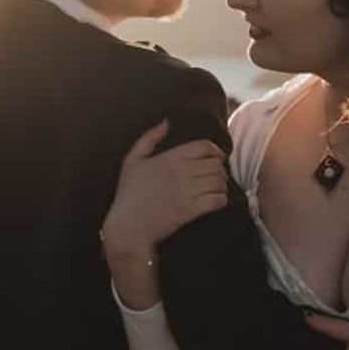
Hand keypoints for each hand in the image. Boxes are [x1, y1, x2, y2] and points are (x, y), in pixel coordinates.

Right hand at [100, 120, 228, 263]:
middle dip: (220, 169)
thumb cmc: (128, 194)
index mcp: (170, 157)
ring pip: (219, 182)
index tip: (216, 158)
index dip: (215, 151)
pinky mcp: (190, 210)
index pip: (205, 146)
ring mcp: (187, 191)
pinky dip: (221, 200)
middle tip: (217, 176)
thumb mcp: (132, 160)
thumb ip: (149, 138)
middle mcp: (181, 172)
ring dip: (222, 185)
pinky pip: (217, 200)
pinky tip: (216, 201)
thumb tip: (166, 122)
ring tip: (217, 188)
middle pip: (215, 164)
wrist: (127, 227)